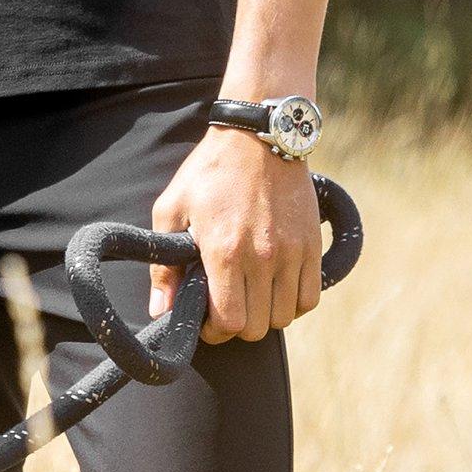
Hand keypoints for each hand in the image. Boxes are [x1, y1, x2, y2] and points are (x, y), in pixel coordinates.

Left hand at [160, 121, 321, 343]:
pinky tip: (275, 290)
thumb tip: (160, 311)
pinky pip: (310, 298)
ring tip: (249, 298)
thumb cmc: (208, 173)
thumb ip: (164, 267)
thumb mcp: (171, 210)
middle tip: (226, 310)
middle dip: (238, 327)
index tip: (207, 322)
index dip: (216, 332)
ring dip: (266, 316)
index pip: (231, 322)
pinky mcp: (312, 247)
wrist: (257, 138)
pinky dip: (293, 304)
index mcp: (225, 251)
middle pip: (259, 326)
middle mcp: (263, 258)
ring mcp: (292, 253)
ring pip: (286, 316)